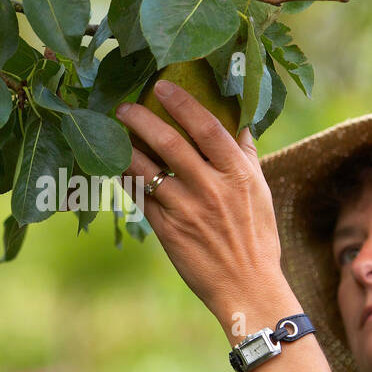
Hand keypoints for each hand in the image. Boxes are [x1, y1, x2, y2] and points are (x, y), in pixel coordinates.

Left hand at [113, 79, 286, 318]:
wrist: (247, 286)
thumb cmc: (256, 236)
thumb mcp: (259, 190)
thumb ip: (245, 154)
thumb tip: (238, 120)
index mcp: (237, 173)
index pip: (207, 126)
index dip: (182, 102)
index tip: (162, 85)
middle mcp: (210, 188)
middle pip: (169, 142)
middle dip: (142, 118)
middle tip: (123, 105)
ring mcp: (186, 209)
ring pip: (146, 169)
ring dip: (125, 146)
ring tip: (111, 132)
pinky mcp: (167, 230)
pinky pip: (140, 196)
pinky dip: (126, 177)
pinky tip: (115, 165)